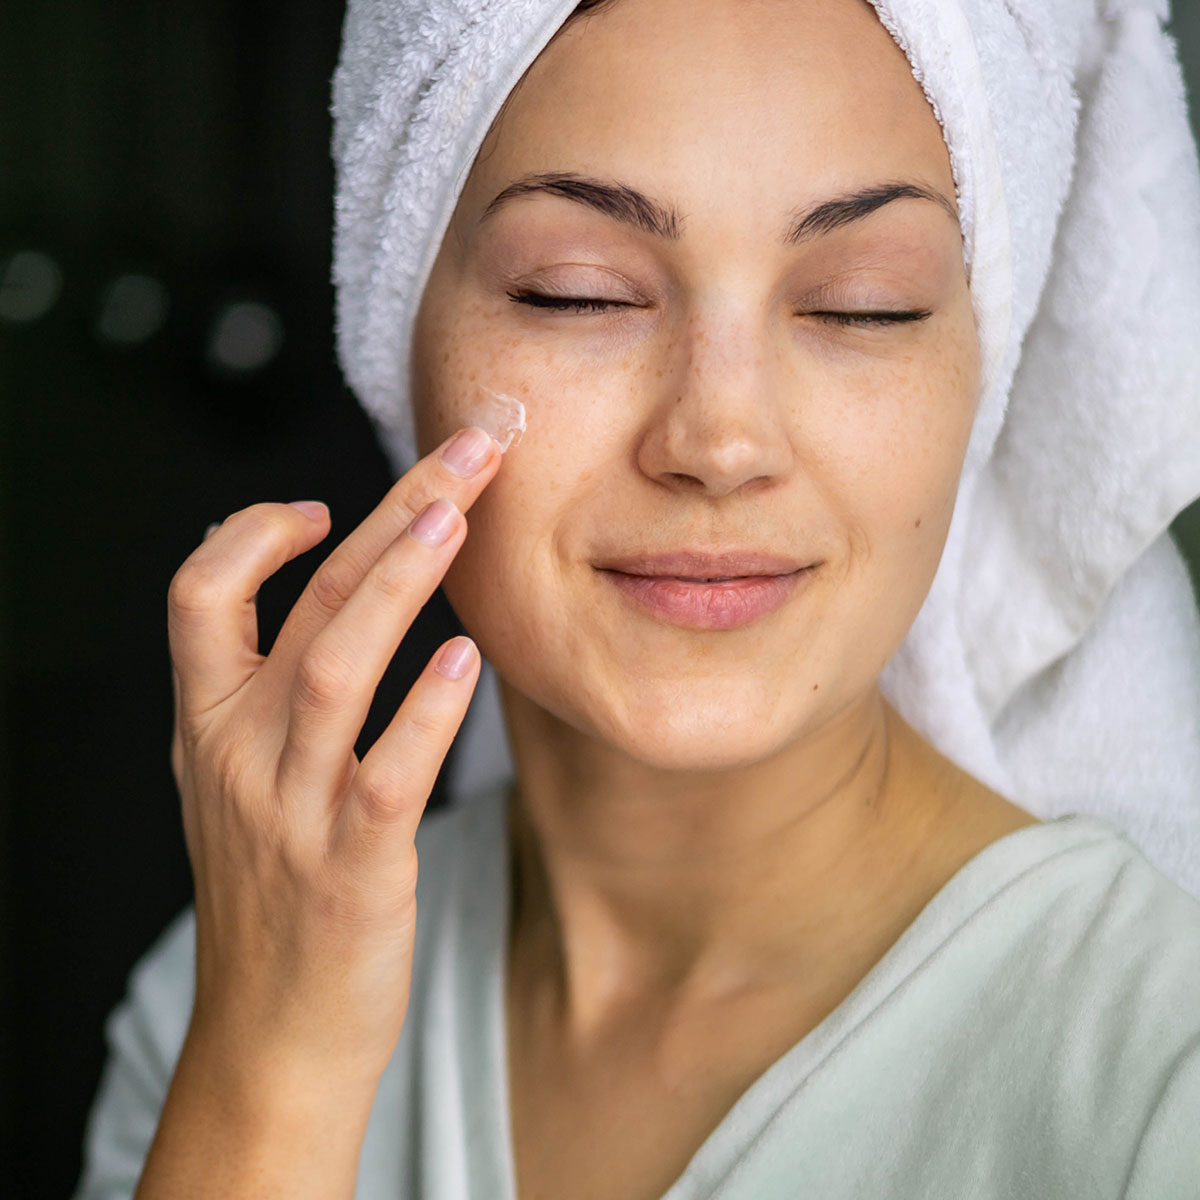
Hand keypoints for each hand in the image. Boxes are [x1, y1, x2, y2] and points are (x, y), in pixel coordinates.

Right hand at [165, 425, 499, 1093]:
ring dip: (395, 584)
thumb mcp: (243, 783)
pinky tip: (468, 659)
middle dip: (388, 513)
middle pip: (305, 603)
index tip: (328, 506)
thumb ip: (275, 694)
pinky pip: (386, 772)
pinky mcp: (351, 866)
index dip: (255, 532)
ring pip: (334, 668)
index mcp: (208, 726)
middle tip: (464, 451)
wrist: (271, 1037)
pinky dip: (425, 710)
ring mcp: (291, 811)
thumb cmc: (274, 895)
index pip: (198, 593)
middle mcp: (240, 755)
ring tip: (455, 519)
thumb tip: (340, 595)